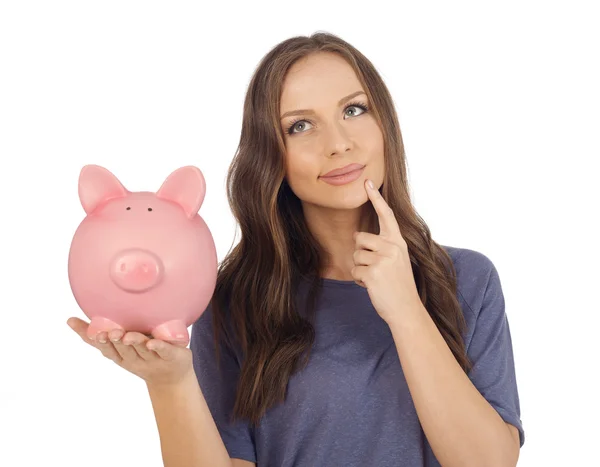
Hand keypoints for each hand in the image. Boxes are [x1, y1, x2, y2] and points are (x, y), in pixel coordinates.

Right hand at [67, 317, 193, 387]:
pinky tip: (153, 343)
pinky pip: (165, 351)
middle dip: (116, 342)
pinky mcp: (172, 356)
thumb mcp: (118, 348)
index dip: (101, 343)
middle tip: (112, 333)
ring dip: (134, 342)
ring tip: (128, 336)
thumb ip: (97, 334)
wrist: (171, 377)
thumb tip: (69, 320)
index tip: (96, 334)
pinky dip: (159, 347)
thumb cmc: (142, 355)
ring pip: (142, 349)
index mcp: (121, 355)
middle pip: (124, 350)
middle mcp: (135, 358)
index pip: (107, 349)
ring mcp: (153, 358)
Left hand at [351, 179, 423, 324]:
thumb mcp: (397, 260)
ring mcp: (383, 260)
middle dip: (360, 253)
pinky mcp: (373, 273)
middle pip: (359, 238)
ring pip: (355, 256)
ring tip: (377, 278)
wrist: (406, 309)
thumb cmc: (399, 285)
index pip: (386, 215)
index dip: (376, 199)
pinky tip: (373, 286)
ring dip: (360, 269)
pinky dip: (360, 281)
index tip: (367, 183)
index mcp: (398, 242)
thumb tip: (357, 235)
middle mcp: (392, 247)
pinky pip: (354, 271)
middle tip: (376, 268)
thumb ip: (383, 246)